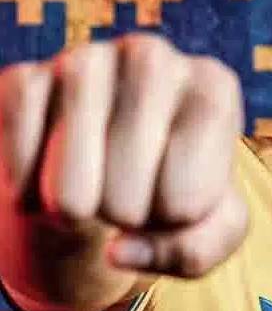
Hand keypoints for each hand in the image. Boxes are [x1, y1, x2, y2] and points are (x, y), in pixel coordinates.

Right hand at [0, 34, 248, 277]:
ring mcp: (86, 58)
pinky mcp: (26, 76)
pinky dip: (24, 185)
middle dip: (122, 216)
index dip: (172, 222)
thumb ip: (191, 252)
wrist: (107, 180)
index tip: (173, 204)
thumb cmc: (167, 199)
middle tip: (125, 203)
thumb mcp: (206, 235)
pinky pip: (19, 139)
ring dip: (72, 205)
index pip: (188, 193)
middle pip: (129, 178)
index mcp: (212, 87)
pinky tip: (39, 187)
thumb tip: (118, 252)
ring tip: (86, 202)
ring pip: (70, 160)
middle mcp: (153, 58)